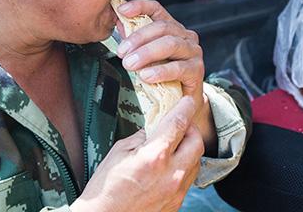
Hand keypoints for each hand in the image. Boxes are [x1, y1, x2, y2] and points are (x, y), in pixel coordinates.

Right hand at [71, 96, 203, 211]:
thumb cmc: (106, 188)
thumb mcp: (120, 152)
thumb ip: (143, 135)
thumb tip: (156, 125)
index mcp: (154, 156)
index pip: (178, 123)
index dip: (185, 108)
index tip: (187, 101)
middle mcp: (171, 174)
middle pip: (196, 141)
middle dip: (190, 129)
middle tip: (180, 124)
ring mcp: (176, 191)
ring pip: (196, 161)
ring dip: (189, 149)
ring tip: (174, 145)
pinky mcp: (177, 202)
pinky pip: (189, 178)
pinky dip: (184, 166)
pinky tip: (170, 164)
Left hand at [114, 0, 216, 153]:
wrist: (181, 102)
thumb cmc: (162, 77)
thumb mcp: (146, 57)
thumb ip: (134, 40)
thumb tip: (118, 23)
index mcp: (172, 28)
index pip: (156, 9)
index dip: (139, 6)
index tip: (121, 10)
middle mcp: (185, 36)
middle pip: (162, 27)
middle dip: (138, 38)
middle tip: (121, 52)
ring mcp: (194, 52)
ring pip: (170, 44)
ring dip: (147, 53)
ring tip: (129, 64)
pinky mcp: (197, 70)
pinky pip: (178, 68)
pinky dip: (160, 71)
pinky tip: (146, 77)